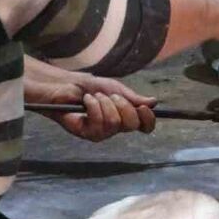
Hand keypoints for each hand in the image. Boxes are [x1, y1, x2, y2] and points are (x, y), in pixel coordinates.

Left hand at [24, 56, 156, 141]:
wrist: (65, 85)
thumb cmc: (88, 86)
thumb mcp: (114, 88)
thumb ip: (133, 97)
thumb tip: (154, 102)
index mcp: (124, 117)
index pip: (143, 126)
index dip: (148, 119)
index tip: (145, 107)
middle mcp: (114, 128)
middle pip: (132, 125)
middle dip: (124, 106)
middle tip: (111, 95)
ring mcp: (100, 132)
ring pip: (115, 124)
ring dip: (105, 104)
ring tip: (94, 96)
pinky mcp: (86, 133)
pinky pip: (98, 124)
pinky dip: (94, 107)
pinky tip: (86, 100)